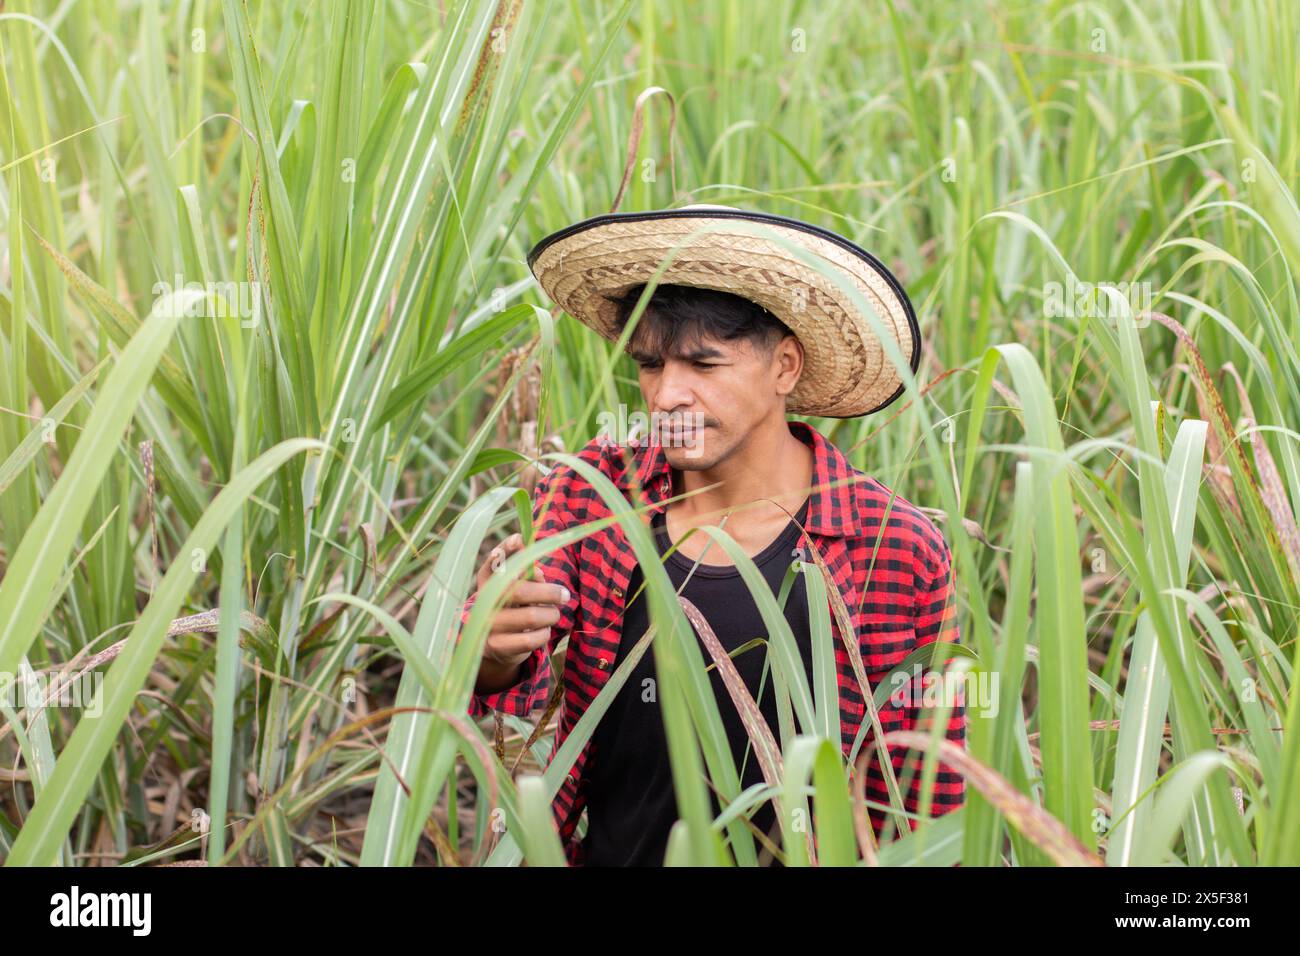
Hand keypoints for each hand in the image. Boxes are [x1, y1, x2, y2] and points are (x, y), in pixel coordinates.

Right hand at [474, 533, 569, 674]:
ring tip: (553, 615)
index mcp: (485, 585)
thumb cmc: (514, 610)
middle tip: (565, 595)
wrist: (495, 648)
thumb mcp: (517, 592)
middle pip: (519, 591)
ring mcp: (488, 627)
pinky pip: (531, 638)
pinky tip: (544, 631)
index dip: (503, 550)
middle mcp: (482, 604)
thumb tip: (538, 573)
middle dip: (548, 592)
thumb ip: (527, 578)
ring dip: (550, 615)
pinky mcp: (498, 647)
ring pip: (530, 616)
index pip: (491, 565)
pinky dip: (544, 634)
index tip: (520, 538)